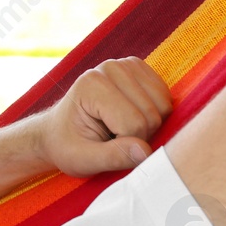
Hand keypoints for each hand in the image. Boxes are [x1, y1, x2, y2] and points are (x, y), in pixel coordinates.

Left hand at [35, 56, 173, 176]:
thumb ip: (113, 157)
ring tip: (121, 128)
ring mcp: (126, 65)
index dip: (127, 145)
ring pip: (164, 106)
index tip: (105, 145)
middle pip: (151, 114)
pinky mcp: (139, 69)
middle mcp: (109, 68)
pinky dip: (157, 113)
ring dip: (150, 125)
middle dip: (140, 136)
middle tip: (113, 138)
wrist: (58, 130)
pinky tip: (133, 115)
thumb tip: (145, 152)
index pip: (133, 123)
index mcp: (90, 85)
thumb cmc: (68, 145)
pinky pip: (167, 97)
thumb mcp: (83, 160)